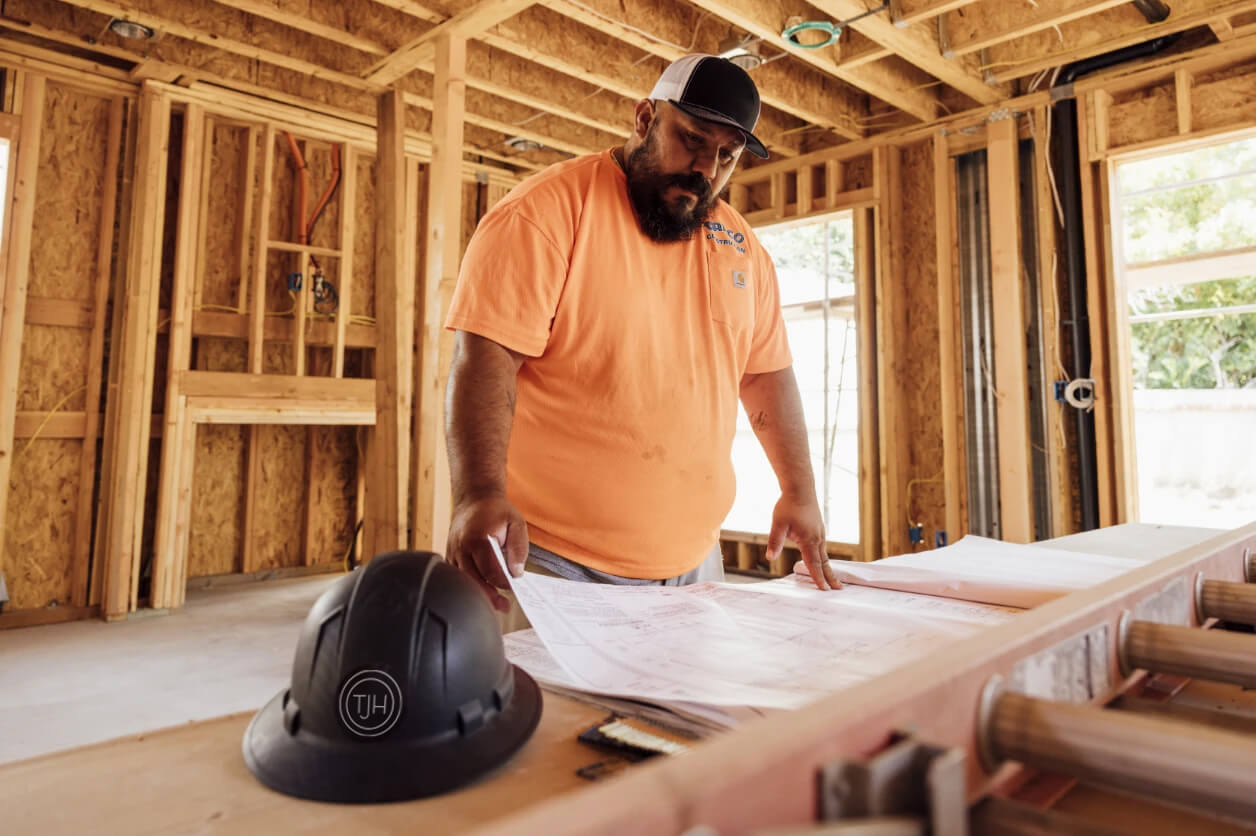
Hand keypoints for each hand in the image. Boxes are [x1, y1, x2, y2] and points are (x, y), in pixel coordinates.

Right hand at [445, 493, 528, 611]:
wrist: (474, 498)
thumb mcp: (516, 523)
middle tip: (504, 606)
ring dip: (478, 594)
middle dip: (489, 597)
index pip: (490, 571)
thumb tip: (517, 572)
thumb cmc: (496, 511)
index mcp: (478, 539)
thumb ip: (519, 548)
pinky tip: (482, 591)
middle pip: (472, 581)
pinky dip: (468, 585)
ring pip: (462, 581)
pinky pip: (457, 576)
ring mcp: (452, 553)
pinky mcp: (449, 556)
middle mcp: (461, 548)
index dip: (503, 583)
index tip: (514, 588)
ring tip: (495, 603)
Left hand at [766, 493, 840, 590]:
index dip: (818, 578)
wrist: (800, 488)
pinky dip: (825, 557)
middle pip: (824, 562)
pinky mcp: (818, 527)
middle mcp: (817, 538)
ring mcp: (820, 532)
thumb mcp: (778, 524)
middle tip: (838, 589)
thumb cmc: (788, 505)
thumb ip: (775, 542)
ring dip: (828, 567)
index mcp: (808, 540)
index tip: (824, 590)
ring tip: (833, 578)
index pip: (814, 564)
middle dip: (830, 576)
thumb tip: (770, 558)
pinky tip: (822, 558)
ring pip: (825, 554)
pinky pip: (823, 546)